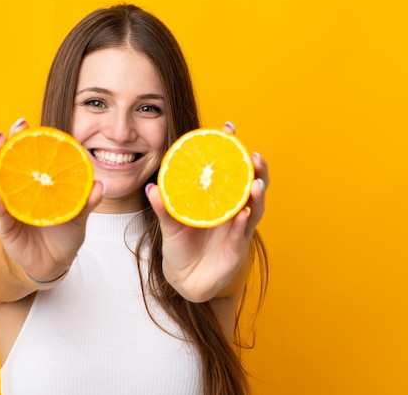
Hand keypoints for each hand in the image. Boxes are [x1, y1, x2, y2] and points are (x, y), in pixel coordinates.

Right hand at [0, 119, 103, 281]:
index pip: (24, 153)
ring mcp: (8, 206)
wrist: (55, 262)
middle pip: (1, 163)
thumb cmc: (64, 231)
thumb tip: (100, 185)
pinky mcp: (5, 226)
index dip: (20, 137)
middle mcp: (16, 189)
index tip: (22, 123)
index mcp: (33, 180)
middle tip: (1, 135)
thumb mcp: (79, 215)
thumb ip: (87, 201)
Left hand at [145, 122, 268, 301]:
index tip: (228, 128)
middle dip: (256, 168)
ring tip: (256, 184)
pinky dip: (243, 223)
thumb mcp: (169, 225)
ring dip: (257, 194)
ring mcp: (238, 226)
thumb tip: (150, 188)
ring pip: (254, 207)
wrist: (185, 279)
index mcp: (216, 198)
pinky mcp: (238, 246)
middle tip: (254, 154)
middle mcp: (232, 208)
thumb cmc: (180, 246)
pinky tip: (242, 215)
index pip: (227, 169)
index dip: (230, 149)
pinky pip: (242, 232)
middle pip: (250, 183)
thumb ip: (162, 208)